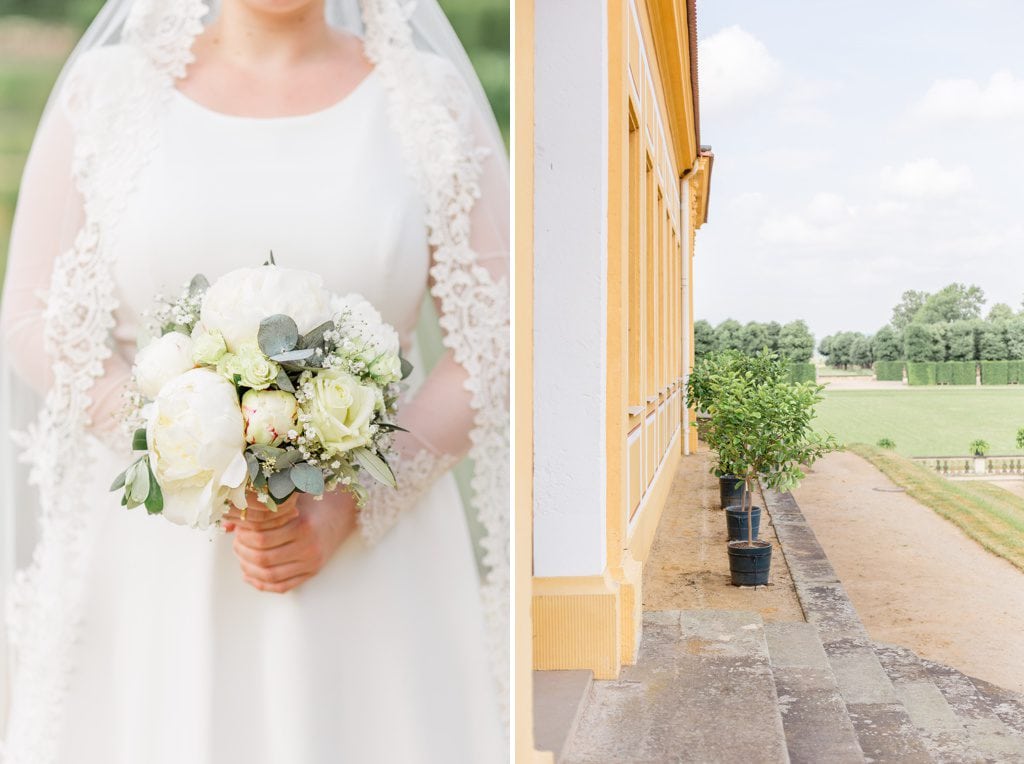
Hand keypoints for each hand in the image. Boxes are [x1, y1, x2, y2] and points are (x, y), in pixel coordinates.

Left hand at [223, 490, 357, 593]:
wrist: (343, 512)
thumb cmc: (313, 501)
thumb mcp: (290, 499)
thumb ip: (260, 510)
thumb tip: (227, 525)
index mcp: (302, 526)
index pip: (261, 538)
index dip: (243, 536)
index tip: (237, 530)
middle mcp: (308, 547)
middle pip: (263, 558)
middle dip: (243, 553)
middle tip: (236, 544)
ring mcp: (311, 562)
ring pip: (270, 575)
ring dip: (249, 569)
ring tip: (242, 557)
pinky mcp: (313, 572)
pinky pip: (282, 586)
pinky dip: (261, 584)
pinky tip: (249, 574)